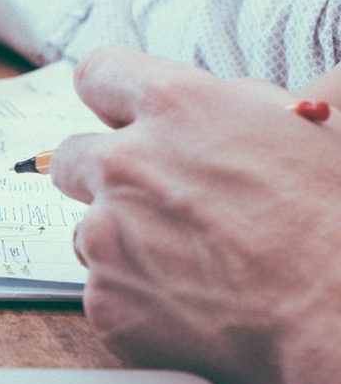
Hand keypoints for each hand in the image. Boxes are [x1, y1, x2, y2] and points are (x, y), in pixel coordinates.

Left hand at [48, 46, 340, 383]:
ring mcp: (107, 236)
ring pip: (88, 231)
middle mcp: (125, 165)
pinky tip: (192, 308)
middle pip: (70, 156)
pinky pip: (103, 292)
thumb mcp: (299, 126)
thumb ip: (226, 105)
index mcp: (175, 106)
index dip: (110, 97)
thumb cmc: (337, 218)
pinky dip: (137, 300)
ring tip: (192, 266)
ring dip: (124, 243)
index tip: (118, 116)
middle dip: (102, 175)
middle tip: (152, 202)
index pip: (99, 74)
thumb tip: (199, 104)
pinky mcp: (105, 301)